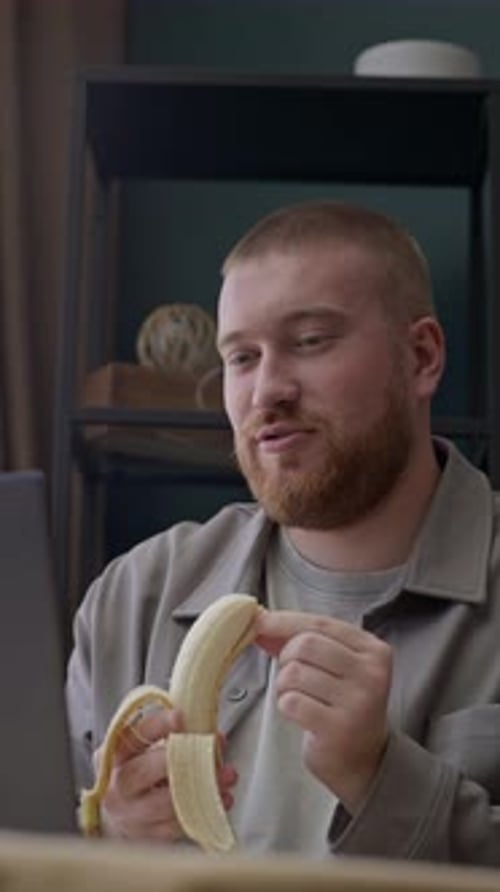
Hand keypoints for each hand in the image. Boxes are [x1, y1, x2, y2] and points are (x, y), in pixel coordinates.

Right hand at [94, 708, 237, 840]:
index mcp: (117, 753)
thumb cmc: (138, 769)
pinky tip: (221, 799)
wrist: (120, 809)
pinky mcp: (147, 834)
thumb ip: (170, 734)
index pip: (135, 735)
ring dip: (201, 789)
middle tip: (211, 751)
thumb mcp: (143, 745)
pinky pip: (177, 826)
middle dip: (182, 759)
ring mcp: (131, 812)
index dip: (157, 725)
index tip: (180, 717)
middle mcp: (119, 783)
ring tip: (226, 776)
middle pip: (144, 771)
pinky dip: (202, 812)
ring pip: (165, 803)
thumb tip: (208, 728)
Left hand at [255, 610, 391, 813]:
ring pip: (295, 672)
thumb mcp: (334, 666)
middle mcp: (371, 673)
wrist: (363, 760)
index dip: (286, 621)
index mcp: (374, 650)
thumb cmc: (343, 706)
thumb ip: (302, 640)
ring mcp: (358, 702)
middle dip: (286, 657)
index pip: (321, 623)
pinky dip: (285, 705)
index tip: (260, 622)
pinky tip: (299, 714)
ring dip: (284, 685)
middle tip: (291, 676)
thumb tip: (260, 621)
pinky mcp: (338, 728)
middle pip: (306, 644)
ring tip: (298, 697)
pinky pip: (292, 701)